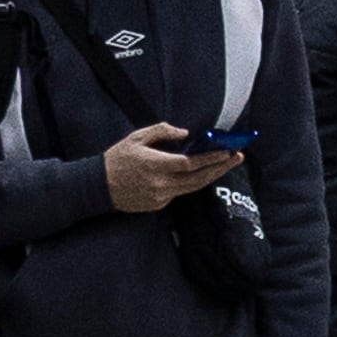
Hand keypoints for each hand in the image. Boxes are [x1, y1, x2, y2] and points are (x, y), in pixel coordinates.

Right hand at [105, 123, 242, 214]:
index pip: (191, 163)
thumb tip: (186, 133)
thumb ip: (162, 131)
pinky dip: (192, 182)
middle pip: (199, 178)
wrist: (98, 187)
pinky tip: (202, 173)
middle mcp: (161, 184)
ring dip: (212, 176)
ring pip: (193, 187)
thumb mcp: (137, 137)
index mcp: (155, 165)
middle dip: (221, 167)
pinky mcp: (159, 205)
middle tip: (238, 157)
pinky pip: (180, 192)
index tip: (228, 151)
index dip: (212, 158)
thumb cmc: (117, 159)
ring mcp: (160, 197)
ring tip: (226, 164)